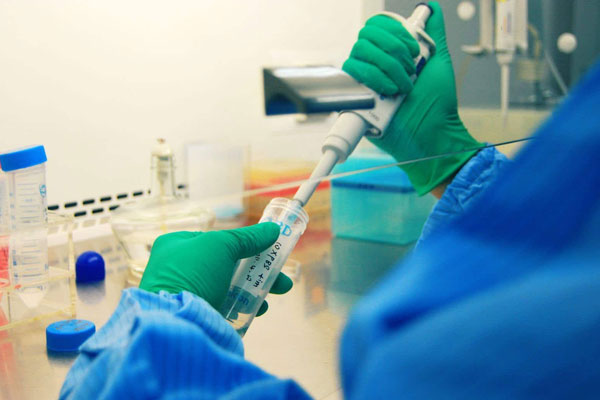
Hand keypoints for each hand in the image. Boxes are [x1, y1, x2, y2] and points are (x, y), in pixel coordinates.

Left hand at [139, 223, 292, 315]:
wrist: (177, 322)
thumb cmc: (193, 275)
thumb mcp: (222, 246)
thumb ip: (249, 237)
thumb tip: (273, 229)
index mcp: (176, 246)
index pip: (215, 241)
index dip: (243, 244)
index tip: (266, 250)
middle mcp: (178, 269)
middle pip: (227, 265)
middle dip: (257, 269)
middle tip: (281, 277)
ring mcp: (187, 293)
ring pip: (228, 287)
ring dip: (254, 289)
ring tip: (276, 294)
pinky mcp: (196, 315)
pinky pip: (224, 306)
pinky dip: (242, 307)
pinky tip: (258, 310)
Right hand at [342, 1, 482, 194]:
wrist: (431, 132)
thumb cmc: (437, 104)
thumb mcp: (439, 61)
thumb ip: (433, 32)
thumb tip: (431, 6)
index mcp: (391, 53)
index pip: (378, 25)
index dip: (395, 31)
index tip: (414, 49)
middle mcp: (374, 64)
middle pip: (367, 35)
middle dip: (393, 49)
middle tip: (409, 69)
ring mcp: (363, 80)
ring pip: (360, 51)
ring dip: (387, 66)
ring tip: (402, 86)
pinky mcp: (354, 97)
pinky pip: (352, 72)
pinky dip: (374, 78)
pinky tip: (388, 92)